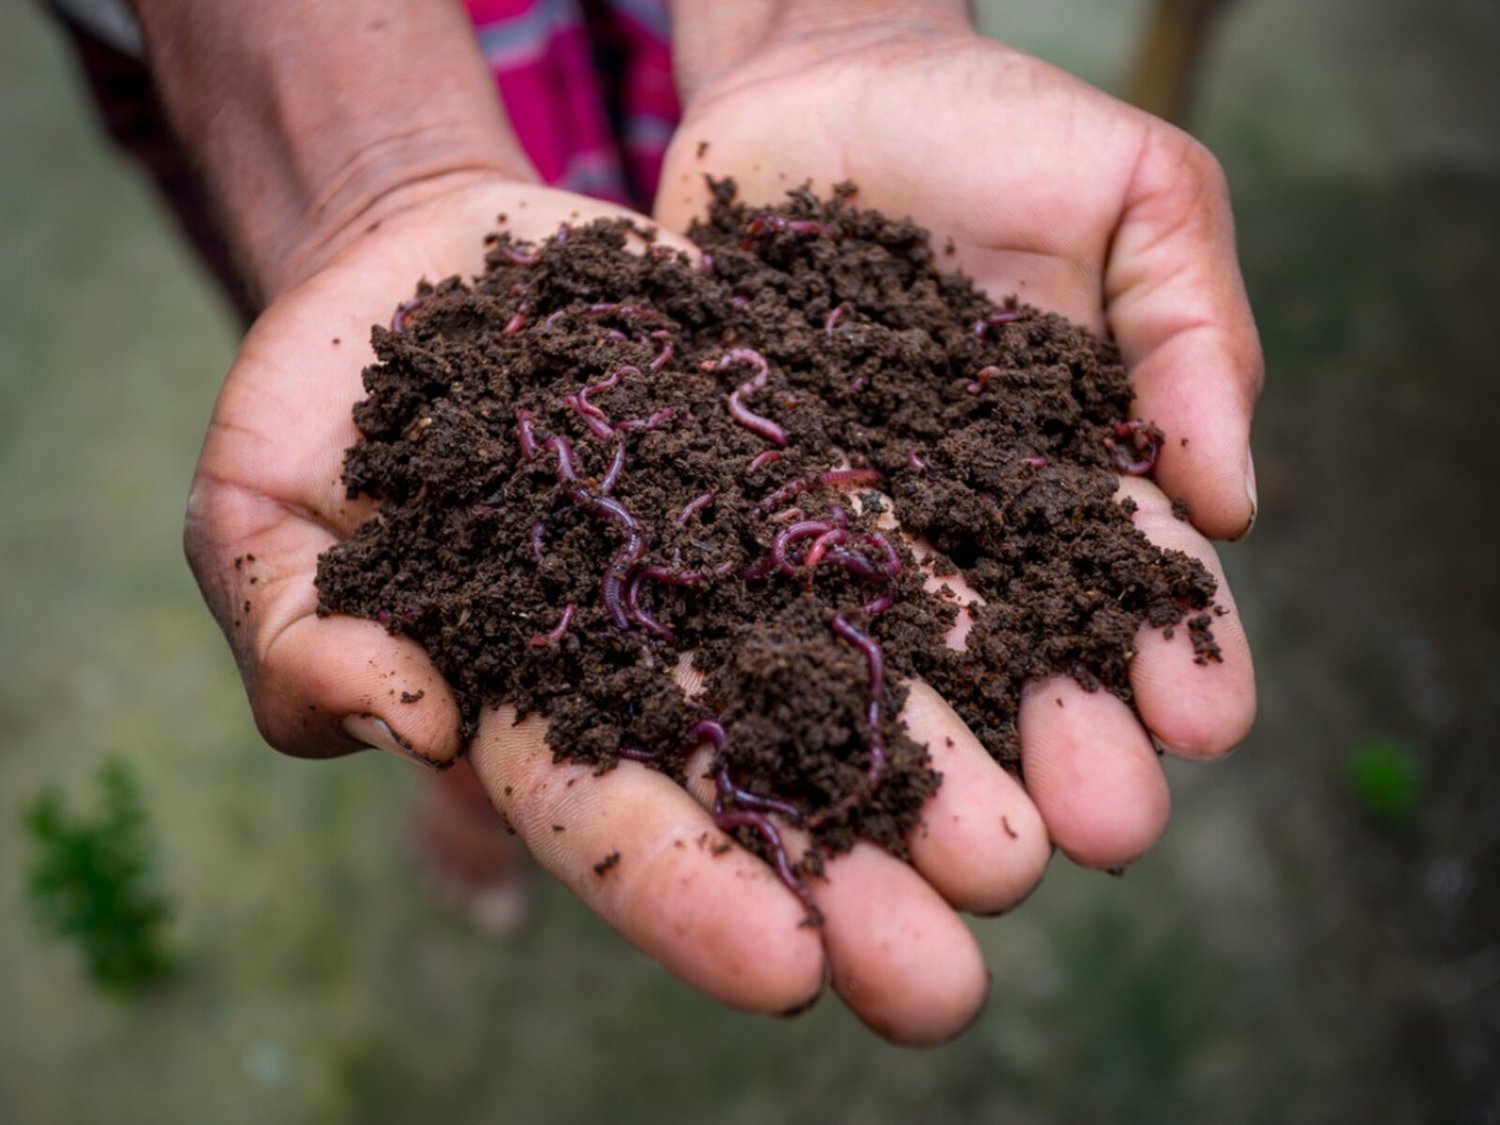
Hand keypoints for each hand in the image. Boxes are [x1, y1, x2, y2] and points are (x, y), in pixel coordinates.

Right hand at [185, 174, 977, 1041]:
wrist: (428, 255)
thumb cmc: (317, 398)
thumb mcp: (258, 515)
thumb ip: (301, 636)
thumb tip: (405, 725)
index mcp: (527, 697)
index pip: (605, 818)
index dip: (688, 894)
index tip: (786, 971)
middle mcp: (658, 646)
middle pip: (764, 774)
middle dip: (857, 877)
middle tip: (955, 978)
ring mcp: (738, 551)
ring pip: (857, 660)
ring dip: (957, 752)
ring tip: (1062, 837)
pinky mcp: (796, 452)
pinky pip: (893, 511)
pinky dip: (975, 574)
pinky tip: (1070, 635)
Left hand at [645, 12, 1258, 1036]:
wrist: (818, 82)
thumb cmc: (995, 125)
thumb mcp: (1135, 193)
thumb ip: (1185, 331)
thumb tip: (1235, 498)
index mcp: (1071, 470)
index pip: (1134, 576)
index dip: (1170, 650)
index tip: (1201, 726)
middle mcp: (959, 525)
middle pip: (1009, 654)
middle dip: (1048, 748)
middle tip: (1074, 840)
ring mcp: (840, 521)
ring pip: (878, 656)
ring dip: (909, 761)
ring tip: (936, 854)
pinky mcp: (728, 499)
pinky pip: (740, 590)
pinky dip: (756, 675)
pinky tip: (772, 765)